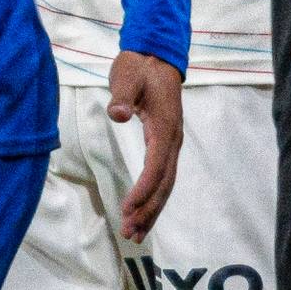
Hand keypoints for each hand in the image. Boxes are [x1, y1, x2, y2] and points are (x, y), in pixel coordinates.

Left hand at [108, 50, 184, 240]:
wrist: (156, 56)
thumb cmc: (139, 67)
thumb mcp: (127, 76)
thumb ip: (122, 96)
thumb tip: (117, 114)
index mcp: (166, 127)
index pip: (156, 166)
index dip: (143, 190)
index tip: (128, 208)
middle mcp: (173, 140)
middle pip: (164, 183)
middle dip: (148, 210)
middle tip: (129, 232)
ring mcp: (171, 143)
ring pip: (165, 185)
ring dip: (151, 210)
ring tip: (134, 234)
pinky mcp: (165, 144)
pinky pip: (162, 177)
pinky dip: (153, 197)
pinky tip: (141, 212)